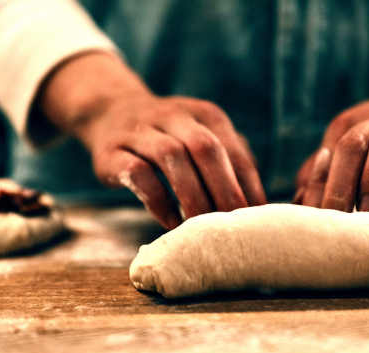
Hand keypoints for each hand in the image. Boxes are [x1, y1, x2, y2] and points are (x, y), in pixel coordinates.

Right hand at [36, 52, 266, 228]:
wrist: (110, 111)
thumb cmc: (169, 136)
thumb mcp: (200, 135)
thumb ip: (228, 159)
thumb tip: (258, 203)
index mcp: (203, 114)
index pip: (232, 148)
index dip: (247, 183)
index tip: (256, 215)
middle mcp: (173, 115)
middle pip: (204, 147)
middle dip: (223, 188)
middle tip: (232, 221)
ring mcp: (139, 130)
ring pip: (171, 156)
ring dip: (191, 194)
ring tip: (202, 224)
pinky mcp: (111, 152)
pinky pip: (137, 173)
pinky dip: (158, 200)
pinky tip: (170, 221)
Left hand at [295, 47, 368, 212]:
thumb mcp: (354, 145)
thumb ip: (325, 170)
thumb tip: (298, 201)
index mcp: (348, 126)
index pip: (325, 158)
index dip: (315, 190)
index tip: (309, 222)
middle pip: (349, 147)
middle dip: (338, 185)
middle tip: (333, 222)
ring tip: (366, 212)